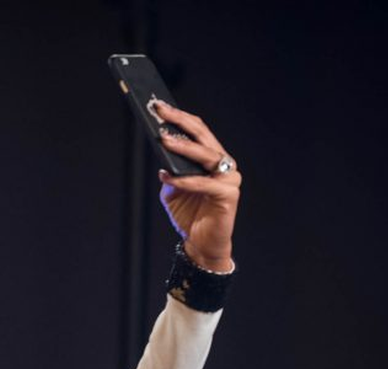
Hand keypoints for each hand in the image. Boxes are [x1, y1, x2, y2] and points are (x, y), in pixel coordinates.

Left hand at [152, 100, 241, 272]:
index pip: (197, 130)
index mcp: (211, 158)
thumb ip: (169, 170)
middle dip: (179, 121)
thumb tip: (160, 154)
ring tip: (164, 139)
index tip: (158, 105)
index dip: (178, 116)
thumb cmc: (188, 215)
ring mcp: (229, 178)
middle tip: (160, 110)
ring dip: (184, 146)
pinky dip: (184, 180)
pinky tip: (167, 177)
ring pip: (206, 155)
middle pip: (203, 135)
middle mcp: (223, 163)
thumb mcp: (172, 189)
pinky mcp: (228, 195)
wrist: (200, 244)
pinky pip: (204, 183)